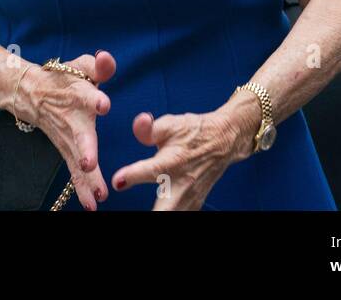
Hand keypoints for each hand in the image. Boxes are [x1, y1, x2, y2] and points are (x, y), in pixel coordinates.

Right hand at [19, 50, 115, 210]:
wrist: (33, 95)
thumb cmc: (64, 80)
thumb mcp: (80, 66)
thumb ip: (98, 65)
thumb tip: (108, 58)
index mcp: (78, 94)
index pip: (86, 94)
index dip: (95, 98)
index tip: (104, 104)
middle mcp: (72, 119)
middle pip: (80, 135)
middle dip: (85, 149)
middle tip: (89, 163)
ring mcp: (68, 138)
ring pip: (77, 159)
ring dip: (87, 178)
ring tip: (98, 194)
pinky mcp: (68, 151)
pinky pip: (75, 173)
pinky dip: (82, 190)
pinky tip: (92, 205)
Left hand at [111, 99, 249, 209]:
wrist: (223, 141)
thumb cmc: (192, 131)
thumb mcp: (170, 124)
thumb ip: (149, 128)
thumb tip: (138, 122)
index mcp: (172, 161)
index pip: (150, 171)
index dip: (131, 176)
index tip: (117, 181)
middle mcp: (182, 183)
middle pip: (165, 209)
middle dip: (152, 214)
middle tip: (127, 214)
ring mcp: (190, 197)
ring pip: (173, 215)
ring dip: (157, 215)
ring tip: (135, 217)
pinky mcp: (194, 203)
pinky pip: (181, 215)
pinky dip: (169, 215)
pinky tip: (157, 212)